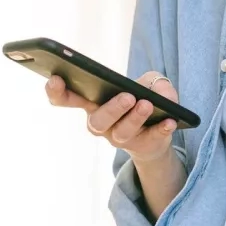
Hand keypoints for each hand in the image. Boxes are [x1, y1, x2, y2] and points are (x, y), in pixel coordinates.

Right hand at [46, 70, 178, 163]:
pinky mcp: (143, 146)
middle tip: (128, 97)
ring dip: (135, 118)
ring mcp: (121, 138)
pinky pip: (151, 139)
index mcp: (92, 104)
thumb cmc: (142, 98)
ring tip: (147, 104)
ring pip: (122, 133)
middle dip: (112, 109)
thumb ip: (154, 81)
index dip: (56, 92)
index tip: (55, 79)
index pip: (67, 99)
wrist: (157, 131)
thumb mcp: (148, 83)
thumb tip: (160, 91)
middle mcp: (102, 124)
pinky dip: (160, 130)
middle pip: (97, 121)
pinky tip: (170, 121)